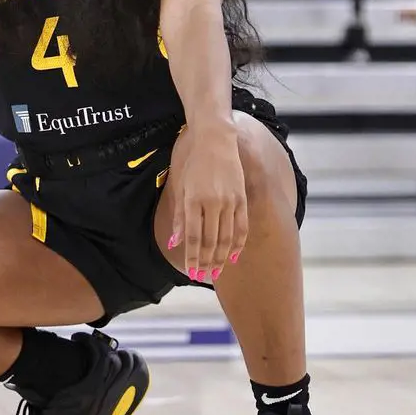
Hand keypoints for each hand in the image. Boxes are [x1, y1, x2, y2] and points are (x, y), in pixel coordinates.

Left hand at [168, 124, 247, 282]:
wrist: (214, 137)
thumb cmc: (191, 159)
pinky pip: (242, 226)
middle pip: (210, 241)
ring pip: (227, 238)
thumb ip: (177, 214)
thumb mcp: (178, 184)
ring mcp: (229, 200)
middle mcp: (212, 202)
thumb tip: (173, 242)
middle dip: (206, 262)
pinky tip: (233, 255)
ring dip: (221, 257)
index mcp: (193, 199)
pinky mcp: (241, 197)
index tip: (191, 272)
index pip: (193, 237)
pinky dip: (238, 243)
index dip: (192, 258)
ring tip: (216, 271)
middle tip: (203, 277)